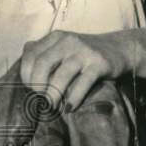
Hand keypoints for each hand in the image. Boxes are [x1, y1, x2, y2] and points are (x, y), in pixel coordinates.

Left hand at [19, 30, 133, 112]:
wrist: (120, 49)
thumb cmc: (84, 55)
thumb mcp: (63, 48)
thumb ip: (44, 55)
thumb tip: (25, 76)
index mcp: (55, 37)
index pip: (30, 55)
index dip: (26, 75)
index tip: (31, 89)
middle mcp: (68, 41)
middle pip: (42, 64)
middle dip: (37, 86)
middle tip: (40, 100)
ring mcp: (84, 51)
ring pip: (61, 76)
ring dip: (53, 95)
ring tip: (52, 107)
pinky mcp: (99, 63)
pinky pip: (82, 84)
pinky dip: (73, 98)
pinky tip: (70, 107)